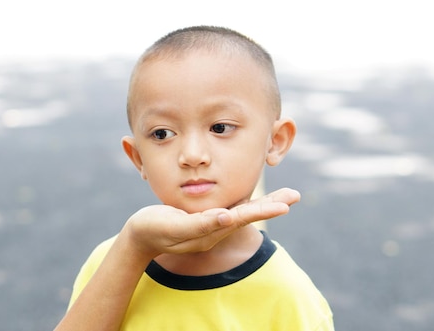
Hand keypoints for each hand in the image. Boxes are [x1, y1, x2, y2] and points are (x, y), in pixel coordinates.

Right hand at [126, 188, 299, 258]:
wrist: (138, 237)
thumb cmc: (153, 228)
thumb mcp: (175, 226)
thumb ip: (200, 224)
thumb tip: (226, 217)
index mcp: (211, 231)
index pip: (242, 218)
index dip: (263, 209)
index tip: (284, 206)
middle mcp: (216, 229)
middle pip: (249, 215)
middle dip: (273, 204)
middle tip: (295, 196)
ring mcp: (212, 225)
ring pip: (244, 212)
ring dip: (265, 203)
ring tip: (286, 196)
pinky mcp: (206, 219)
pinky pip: (232, 209)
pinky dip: (248, 202)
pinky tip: (256, 198)